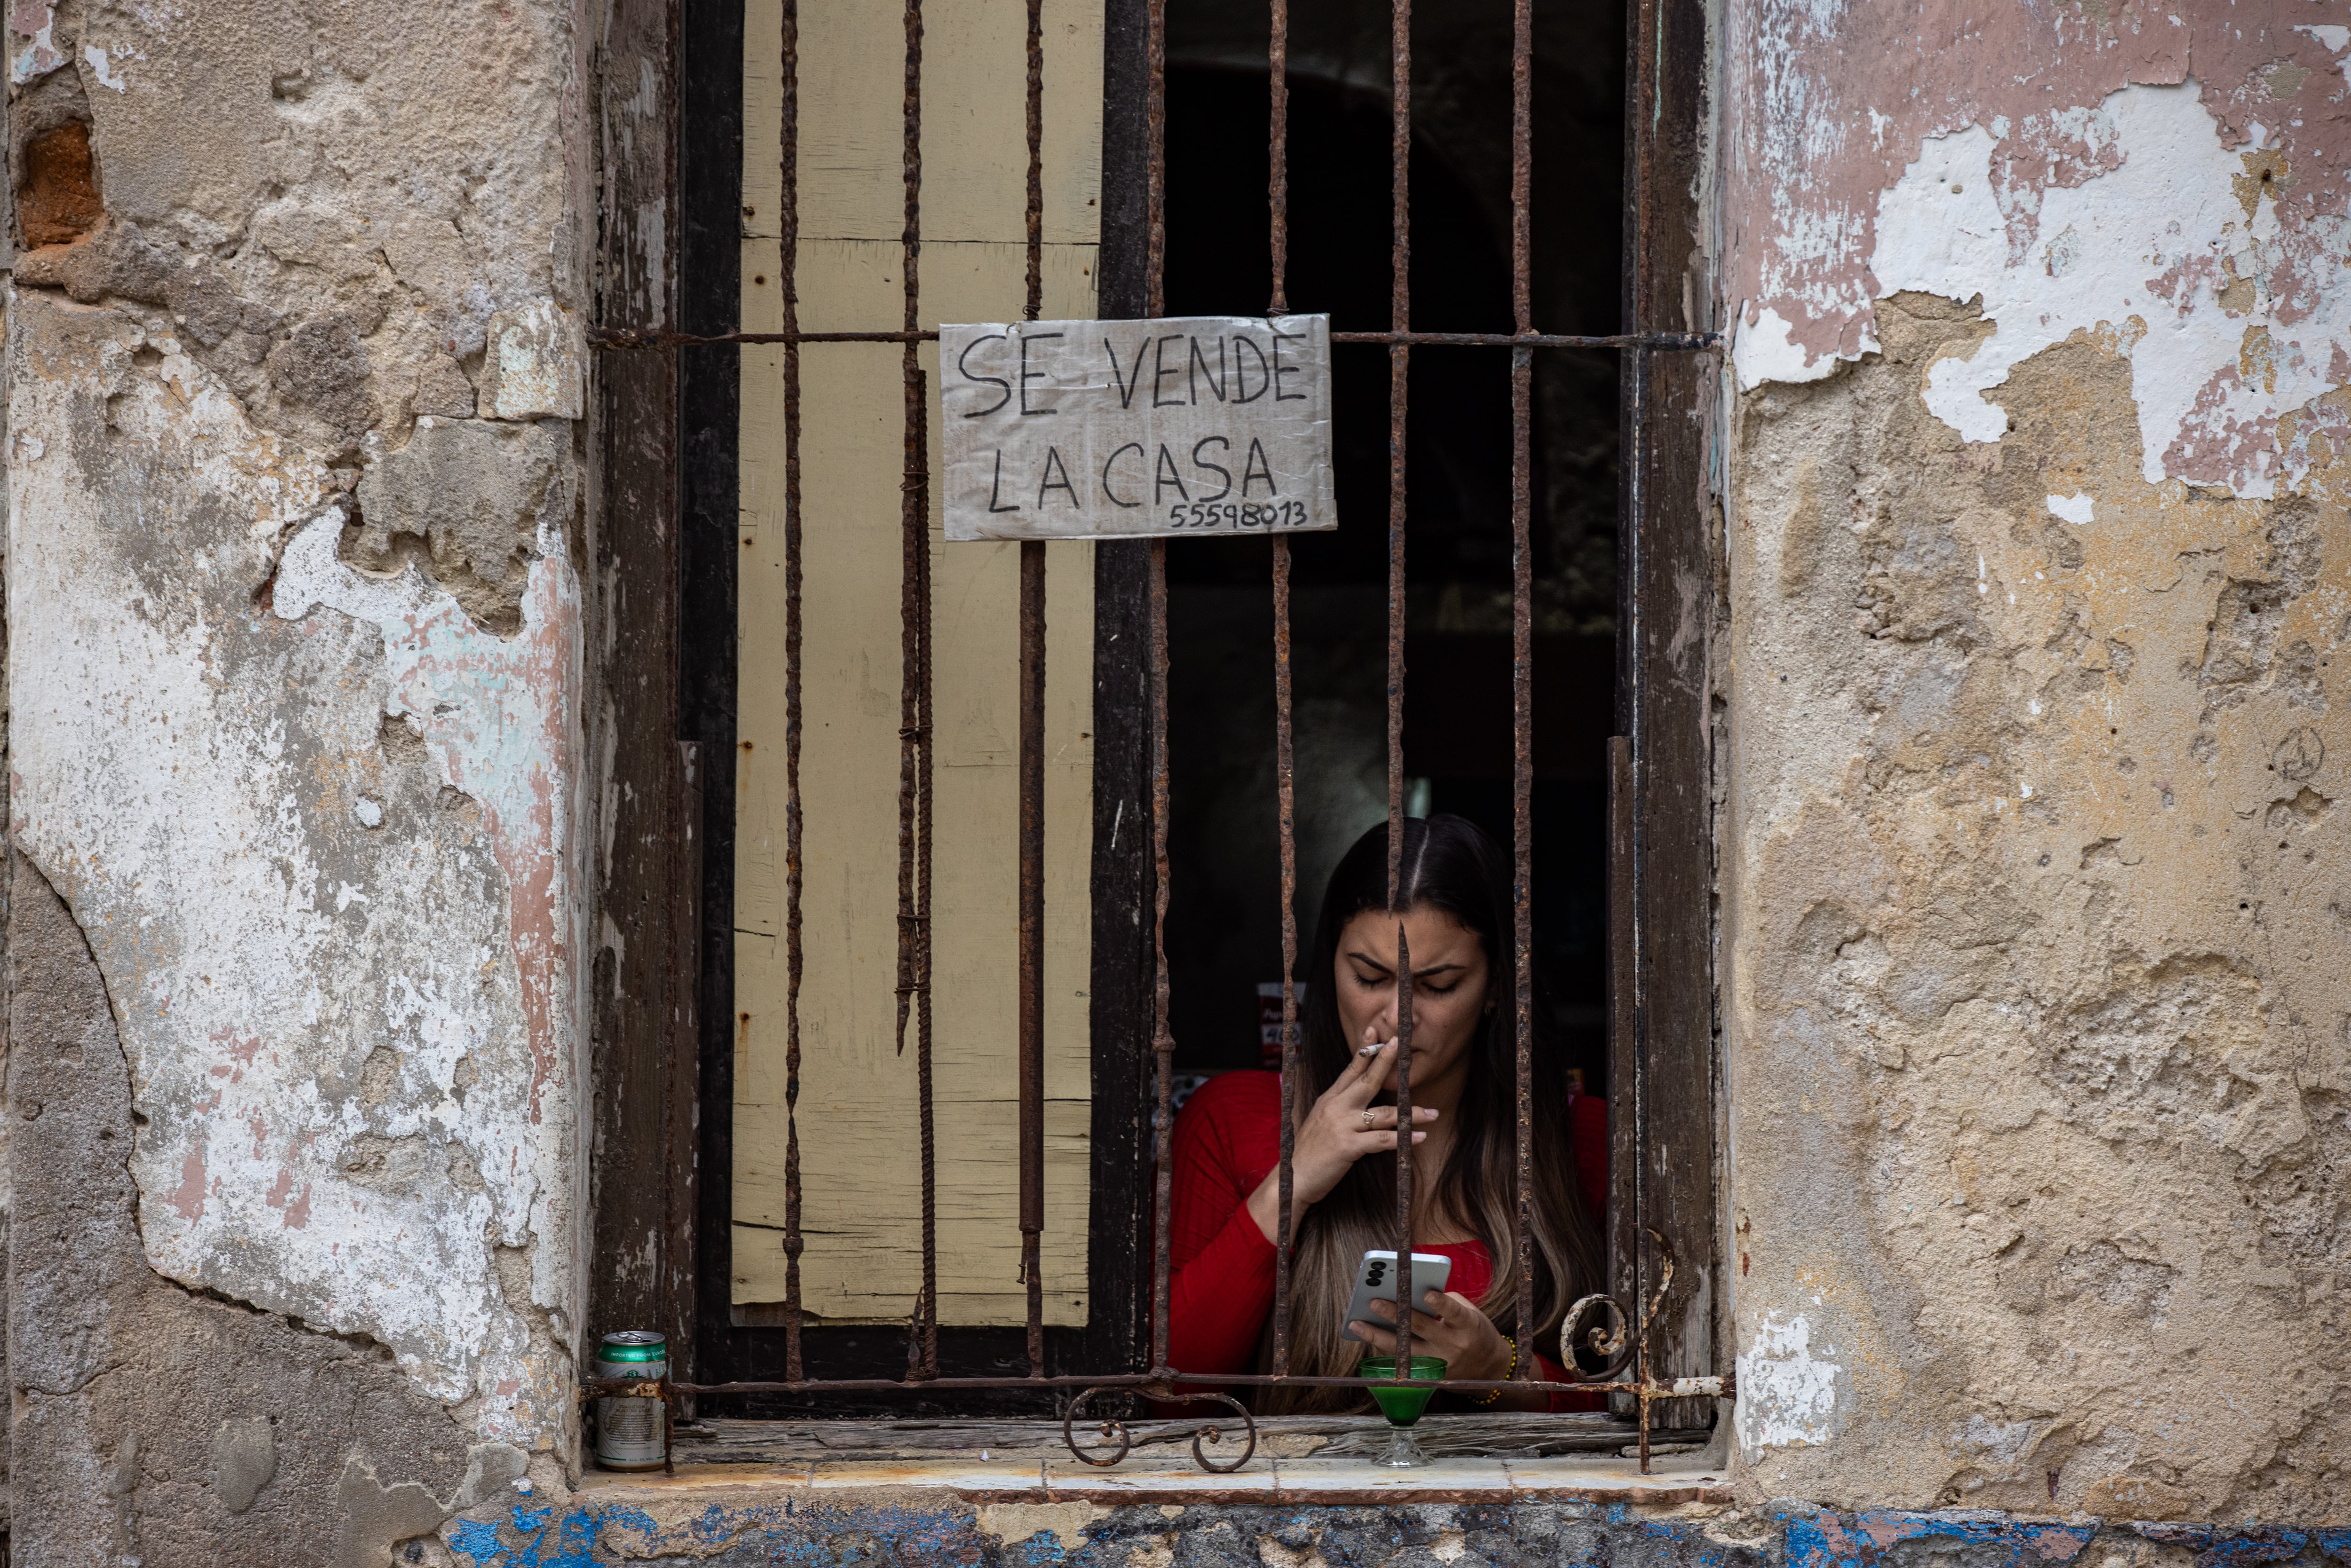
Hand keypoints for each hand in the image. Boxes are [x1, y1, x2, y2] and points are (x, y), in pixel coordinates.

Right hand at [1245, 1031, 1437, 1240]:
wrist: (1294, 1177)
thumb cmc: (1310, 1151)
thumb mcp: (1320, 1120)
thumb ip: (1337, 1105)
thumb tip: (1356, 1095)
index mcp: (1329, 1099)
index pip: (1350, 1070)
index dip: (1364, 1050)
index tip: (1374, 1030)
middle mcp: (1336, 1107)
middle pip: (1367, 1080)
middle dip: (1385, 1061)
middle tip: (1400, 1044)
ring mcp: (1342, 1126)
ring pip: (1383, 1114)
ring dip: (1411, 1114)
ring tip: (1432, 1113)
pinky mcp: (1348, 1146)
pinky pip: (1383, 1141)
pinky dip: (1403, 1140)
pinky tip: (1419, 1138)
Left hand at [1350, 1289, 1511, 1381]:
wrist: (1489, 1368)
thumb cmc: (1473, 1330)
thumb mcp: (1469, 1313)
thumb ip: (1444, 1303)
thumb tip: (1408, 1293)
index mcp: (1467, 1325)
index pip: (1454, 1313)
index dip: (1441, 1304)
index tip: (1427, 1293)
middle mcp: (1453, 1345)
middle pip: (1421, 1329)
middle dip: (1396, 1315)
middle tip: (1374, 1302)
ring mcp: (1440, 1364)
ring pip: (1405, 1351)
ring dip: (1378, 1336)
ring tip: (1357, 1324)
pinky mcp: (1430, 1377)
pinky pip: (1403, 1363)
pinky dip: (1385, 1351)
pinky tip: (1368, 1339)